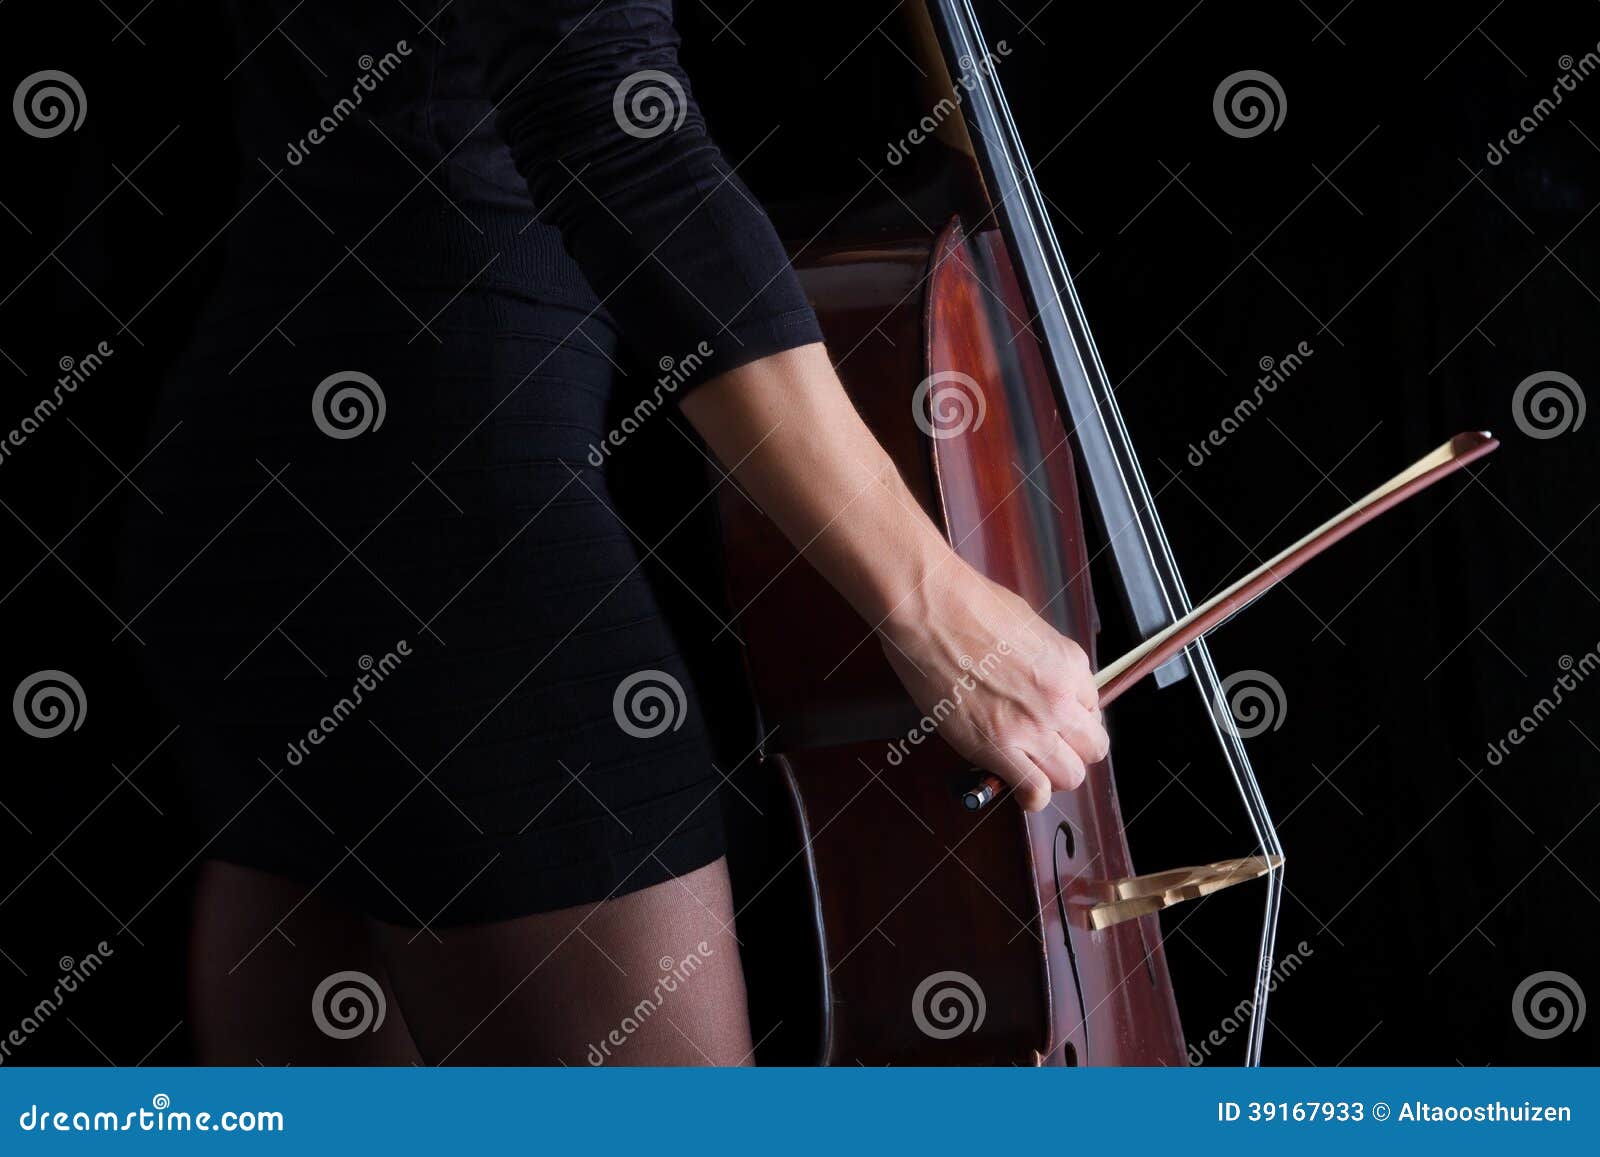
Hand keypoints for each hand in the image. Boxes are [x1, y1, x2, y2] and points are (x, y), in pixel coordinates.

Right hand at [877, 560, 1107, 811]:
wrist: (932, 610)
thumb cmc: (968, 605)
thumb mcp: (1027, 625)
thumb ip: (1043, 659)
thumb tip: (1036, 679)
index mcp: (1070, 664)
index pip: (1093, 709)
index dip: (1071, 717)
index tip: (1050, 718)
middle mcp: (1059, 698)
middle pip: (1093, 747)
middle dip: (1072, 750)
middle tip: (1045, 746)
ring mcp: (1031, 725)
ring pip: (1070, 776)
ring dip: (1053, 775)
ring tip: (1029, 767)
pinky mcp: (996, 746)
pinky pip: (1034, 791)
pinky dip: (1030, 796)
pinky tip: (1016, 787)